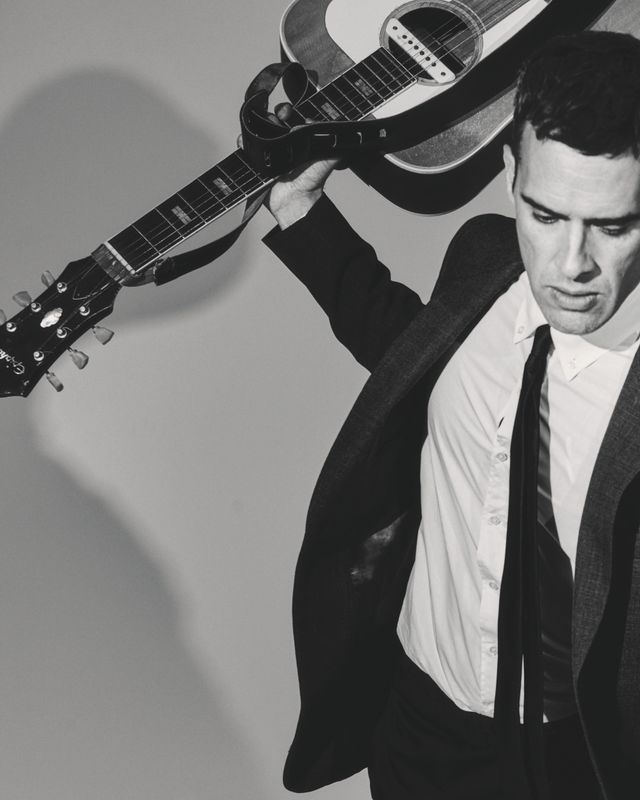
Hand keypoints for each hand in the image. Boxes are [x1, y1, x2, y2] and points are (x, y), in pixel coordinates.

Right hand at [239, 103, 339, 229]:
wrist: (295, 202)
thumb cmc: (311, 183)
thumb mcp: (326, 160)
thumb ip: (336, 147)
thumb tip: (346, 132)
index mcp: (298, 141)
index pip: (290, 119)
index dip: (287, 112)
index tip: (286, 112)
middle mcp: (282, 146)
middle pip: (272, 122)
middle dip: (271, 116)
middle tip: (274, 118)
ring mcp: (268, 154)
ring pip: (258, 132)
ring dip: (256, 126)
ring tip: (260, 127)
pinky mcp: (256, 164)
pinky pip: (247, 150)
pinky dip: (243, 142)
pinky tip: (244, 139)